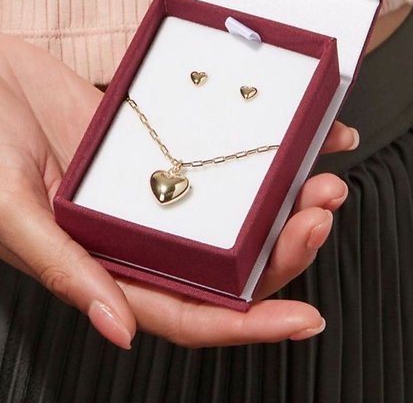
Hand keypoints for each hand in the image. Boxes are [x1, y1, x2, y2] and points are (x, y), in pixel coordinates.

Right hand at [0, 35, 355, 347]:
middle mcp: (145, 231)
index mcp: (108, 261)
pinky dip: (268, 153)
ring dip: (286, 204)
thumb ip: (64, 268)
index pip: (188, 309)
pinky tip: (305, 143)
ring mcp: (162, 186)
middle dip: (283, 252)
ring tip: (322, 184)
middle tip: (318, 219)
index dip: (247, 325)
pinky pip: (226, 156)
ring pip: (238, 213)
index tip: (299, 321)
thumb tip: (120, 329)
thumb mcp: (10, 209)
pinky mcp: (169, 143)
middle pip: (229, 264)